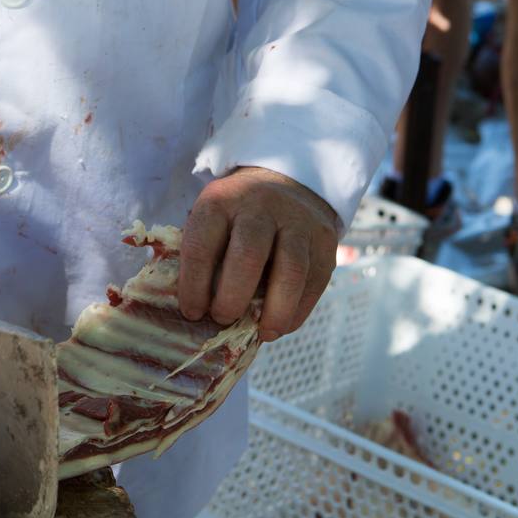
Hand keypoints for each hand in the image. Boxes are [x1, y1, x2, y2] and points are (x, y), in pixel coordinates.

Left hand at [178, 166, 337, 341]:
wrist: (286, 184)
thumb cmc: (236, 218)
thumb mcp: (211, 222)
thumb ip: (203, 260)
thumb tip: (199, 316)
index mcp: (220, 202)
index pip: (202, 246)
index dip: (194, 286)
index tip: (192, 313)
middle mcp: (260, 206)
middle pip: (249, 256)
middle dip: (233, 298)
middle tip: (224, 320)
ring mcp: (298, 221)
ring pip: (291, 271)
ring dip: (275, 311)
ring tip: (263, 333)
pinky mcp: (325, 241)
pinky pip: (314, 282)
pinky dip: (298, 311)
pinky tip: (282, 324)